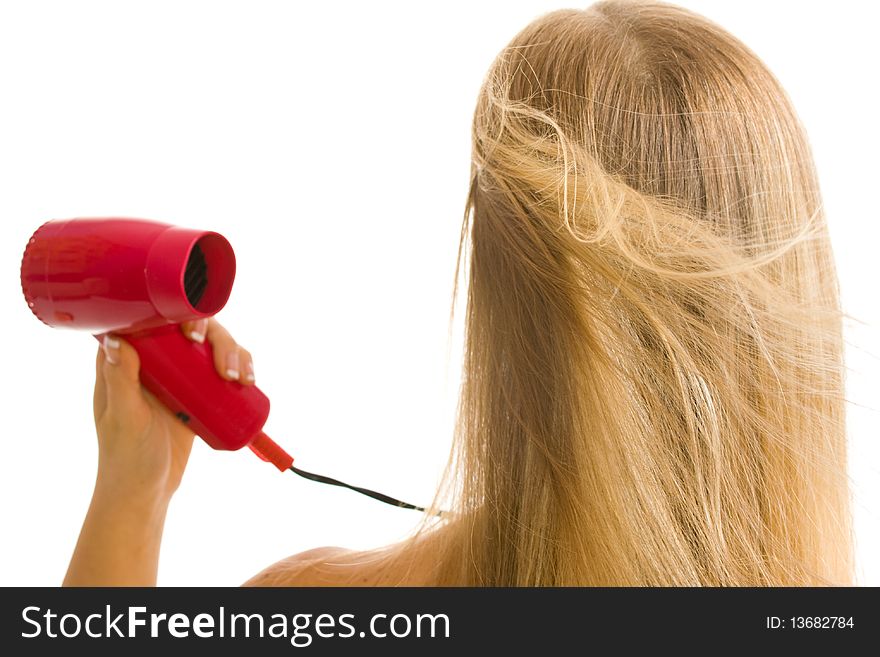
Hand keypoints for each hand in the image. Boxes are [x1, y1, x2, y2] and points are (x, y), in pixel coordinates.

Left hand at [92, 318, 255, 502]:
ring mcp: (177, 376)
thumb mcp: (124, 418)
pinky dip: (240, 368)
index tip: (193, 331)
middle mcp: (153, 361)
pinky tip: (249, 379)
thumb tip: (115, 338)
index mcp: (125, 361)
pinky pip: (221, 369)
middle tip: (225, 366)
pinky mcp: (197, 392)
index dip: (175, 314)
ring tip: (242, 378)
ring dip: (233, 353)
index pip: (151, 321)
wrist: (147, 492)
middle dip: (216, 338)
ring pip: (211, 347)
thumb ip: (120, 380)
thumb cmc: (126, 458)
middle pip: (190, 329)